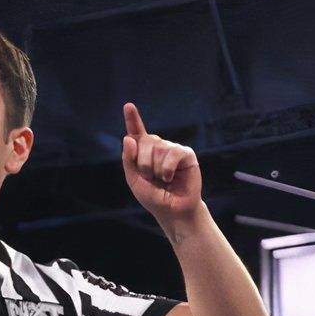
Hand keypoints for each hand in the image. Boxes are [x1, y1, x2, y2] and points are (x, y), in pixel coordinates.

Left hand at [120, 103, 200, 221]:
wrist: (172, 210)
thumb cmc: (154, 197)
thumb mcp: (134, 180)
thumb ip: (128, 160)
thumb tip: (129, 137)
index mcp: (143, 152)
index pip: (136, 133)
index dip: (133, 119)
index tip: (128, 106)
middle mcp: (158, 147)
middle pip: (144, 141)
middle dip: (143, 163)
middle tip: (151, 178)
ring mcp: (172, 149)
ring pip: (158, 148)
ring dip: (156, 169)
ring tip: (163, 180)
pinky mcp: (186, 154)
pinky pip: (172, 153)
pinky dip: (167, 168)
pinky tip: (170, 178)